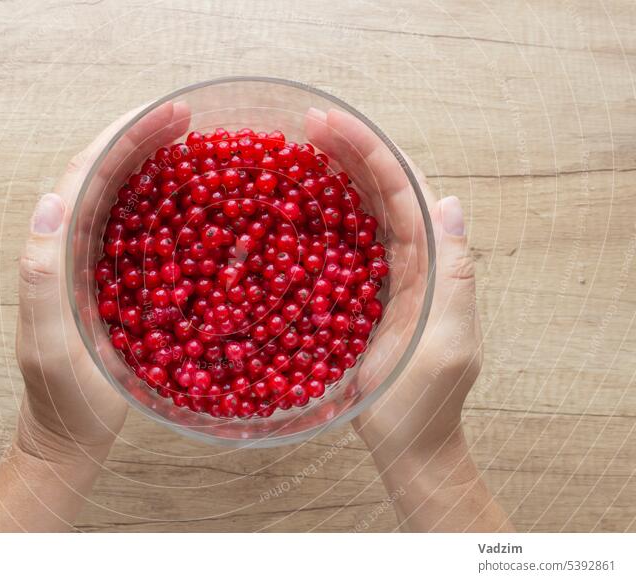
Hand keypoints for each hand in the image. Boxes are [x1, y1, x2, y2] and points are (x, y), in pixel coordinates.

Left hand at [15, 101, 191, 463]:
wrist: (72, 437)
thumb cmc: (61, 398)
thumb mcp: (46, 345)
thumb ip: (40, 280)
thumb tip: (47, 203)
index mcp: (56, 251)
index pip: (84, 176)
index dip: (122, 136)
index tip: (164, 112)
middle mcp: (76, 248)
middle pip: (108, 176)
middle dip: (145, 139)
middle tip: (189, 116)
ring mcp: (100, 266)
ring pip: (128, 200)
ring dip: (157, 165)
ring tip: (197, 143)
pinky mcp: (122, 287)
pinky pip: (146, 235)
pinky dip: (169, 209)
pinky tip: (200, 203)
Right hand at [305, 107, 478, 461]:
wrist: (408, 444)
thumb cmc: (426, 400)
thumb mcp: (448, 340)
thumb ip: (454, 275)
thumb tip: (452, 203)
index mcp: (432, 263)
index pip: (403, 192)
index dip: (370, 152)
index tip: (331, 123)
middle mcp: (408, 261)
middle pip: (377, 193)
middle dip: (346, 153)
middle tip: (304, 123)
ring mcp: (381, 278)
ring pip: (356, 214)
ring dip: (330, 178)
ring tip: (295, 149)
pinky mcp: (355, 298)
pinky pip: (337, 249)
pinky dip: (317, 222)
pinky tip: (290, 207)